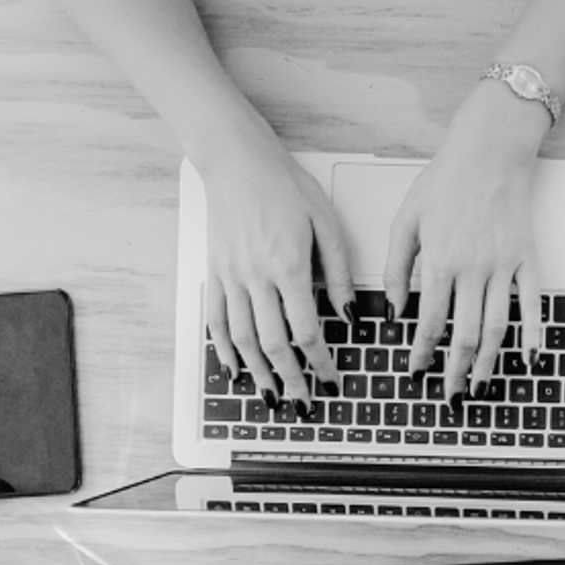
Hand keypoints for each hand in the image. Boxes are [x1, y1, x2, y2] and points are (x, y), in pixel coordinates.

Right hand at [200, 120, 349, 404]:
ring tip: (272, 396)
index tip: (331, 379)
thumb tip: (349, 314)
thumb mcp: (327, 224)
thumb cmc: (285, 186)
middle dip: (291, 379)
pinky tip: (234, 369)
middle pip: (273, 344)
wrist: (237, 161)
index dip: (320, 362)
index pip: (307, 331)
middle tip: (304, 403)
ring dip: (259, 373)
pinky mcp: (215, 271)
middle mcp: (256, 277)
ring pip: (243, 338)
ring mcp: (230, 276)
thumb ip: (339, 272)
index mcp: (289, 267)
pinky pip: (216, 319)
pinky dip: (224, 349)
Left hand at [385, 85, 547, 394]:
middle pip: (465, 335)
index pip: (430, 322)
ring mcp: (505, 267)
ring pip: (498, 328)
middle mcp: (473, 270)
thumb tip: (395, 309)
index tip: (416, 371)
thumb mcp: (406, 220)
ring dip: (489, 363)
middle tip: (449, 395)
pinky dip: (534, 336)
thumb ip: (396, 267)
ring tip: (480, 386)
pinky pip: (533, 305)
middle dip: (455, 370)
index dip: (422, 353)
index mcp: (440, 261)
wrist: (490, 152)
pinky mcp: (528, 260)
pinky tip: (529, 360)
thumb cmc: (444, 181)